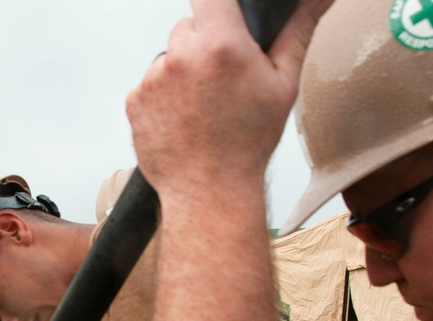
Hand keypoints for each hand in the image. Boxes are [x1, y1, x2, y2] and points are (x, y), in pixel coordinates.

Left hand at [126, 0, 332, 197]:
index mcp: (220, 46)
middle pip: (189, 27)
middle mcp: (181, 58)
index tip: (225, 18)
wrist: (209, 191)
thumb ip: (298, 31)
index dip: (218, 6)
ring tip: (201, 105)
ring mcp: (153, 80)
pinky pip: (148, 85)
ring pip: (168, 58)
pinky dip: (162, 97)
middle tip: (221, 79)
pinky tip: (182, 118)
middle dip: (204, 45)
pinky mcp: (134, 101)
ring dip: (182, 72)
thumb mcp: (283, 84)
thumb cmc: (248, 144)